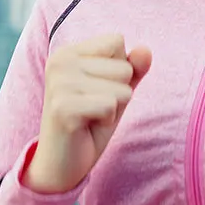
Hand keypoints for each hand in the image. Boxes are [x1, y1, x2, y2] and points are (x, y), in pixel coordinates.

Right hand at [22, 33, 151, 193]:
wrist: (60, 164)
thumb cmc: (90, 123)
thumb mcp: (117, 91)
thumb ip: (133, 68)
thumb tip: (146, 50)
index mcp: (68, 52)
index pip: (116, 41)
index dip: (119, 70)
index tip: (96, 90)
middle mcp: (59, 61)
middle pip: (123, 67)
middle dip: (118, 92)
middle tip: (92, 108)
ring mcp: (59, 83)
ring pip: (121, 88)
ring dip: (113, 108)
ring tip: (90, 117)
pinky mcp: (63, 106)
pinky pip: (111, 105)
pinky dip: (107, 120)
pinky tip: (86, 126)